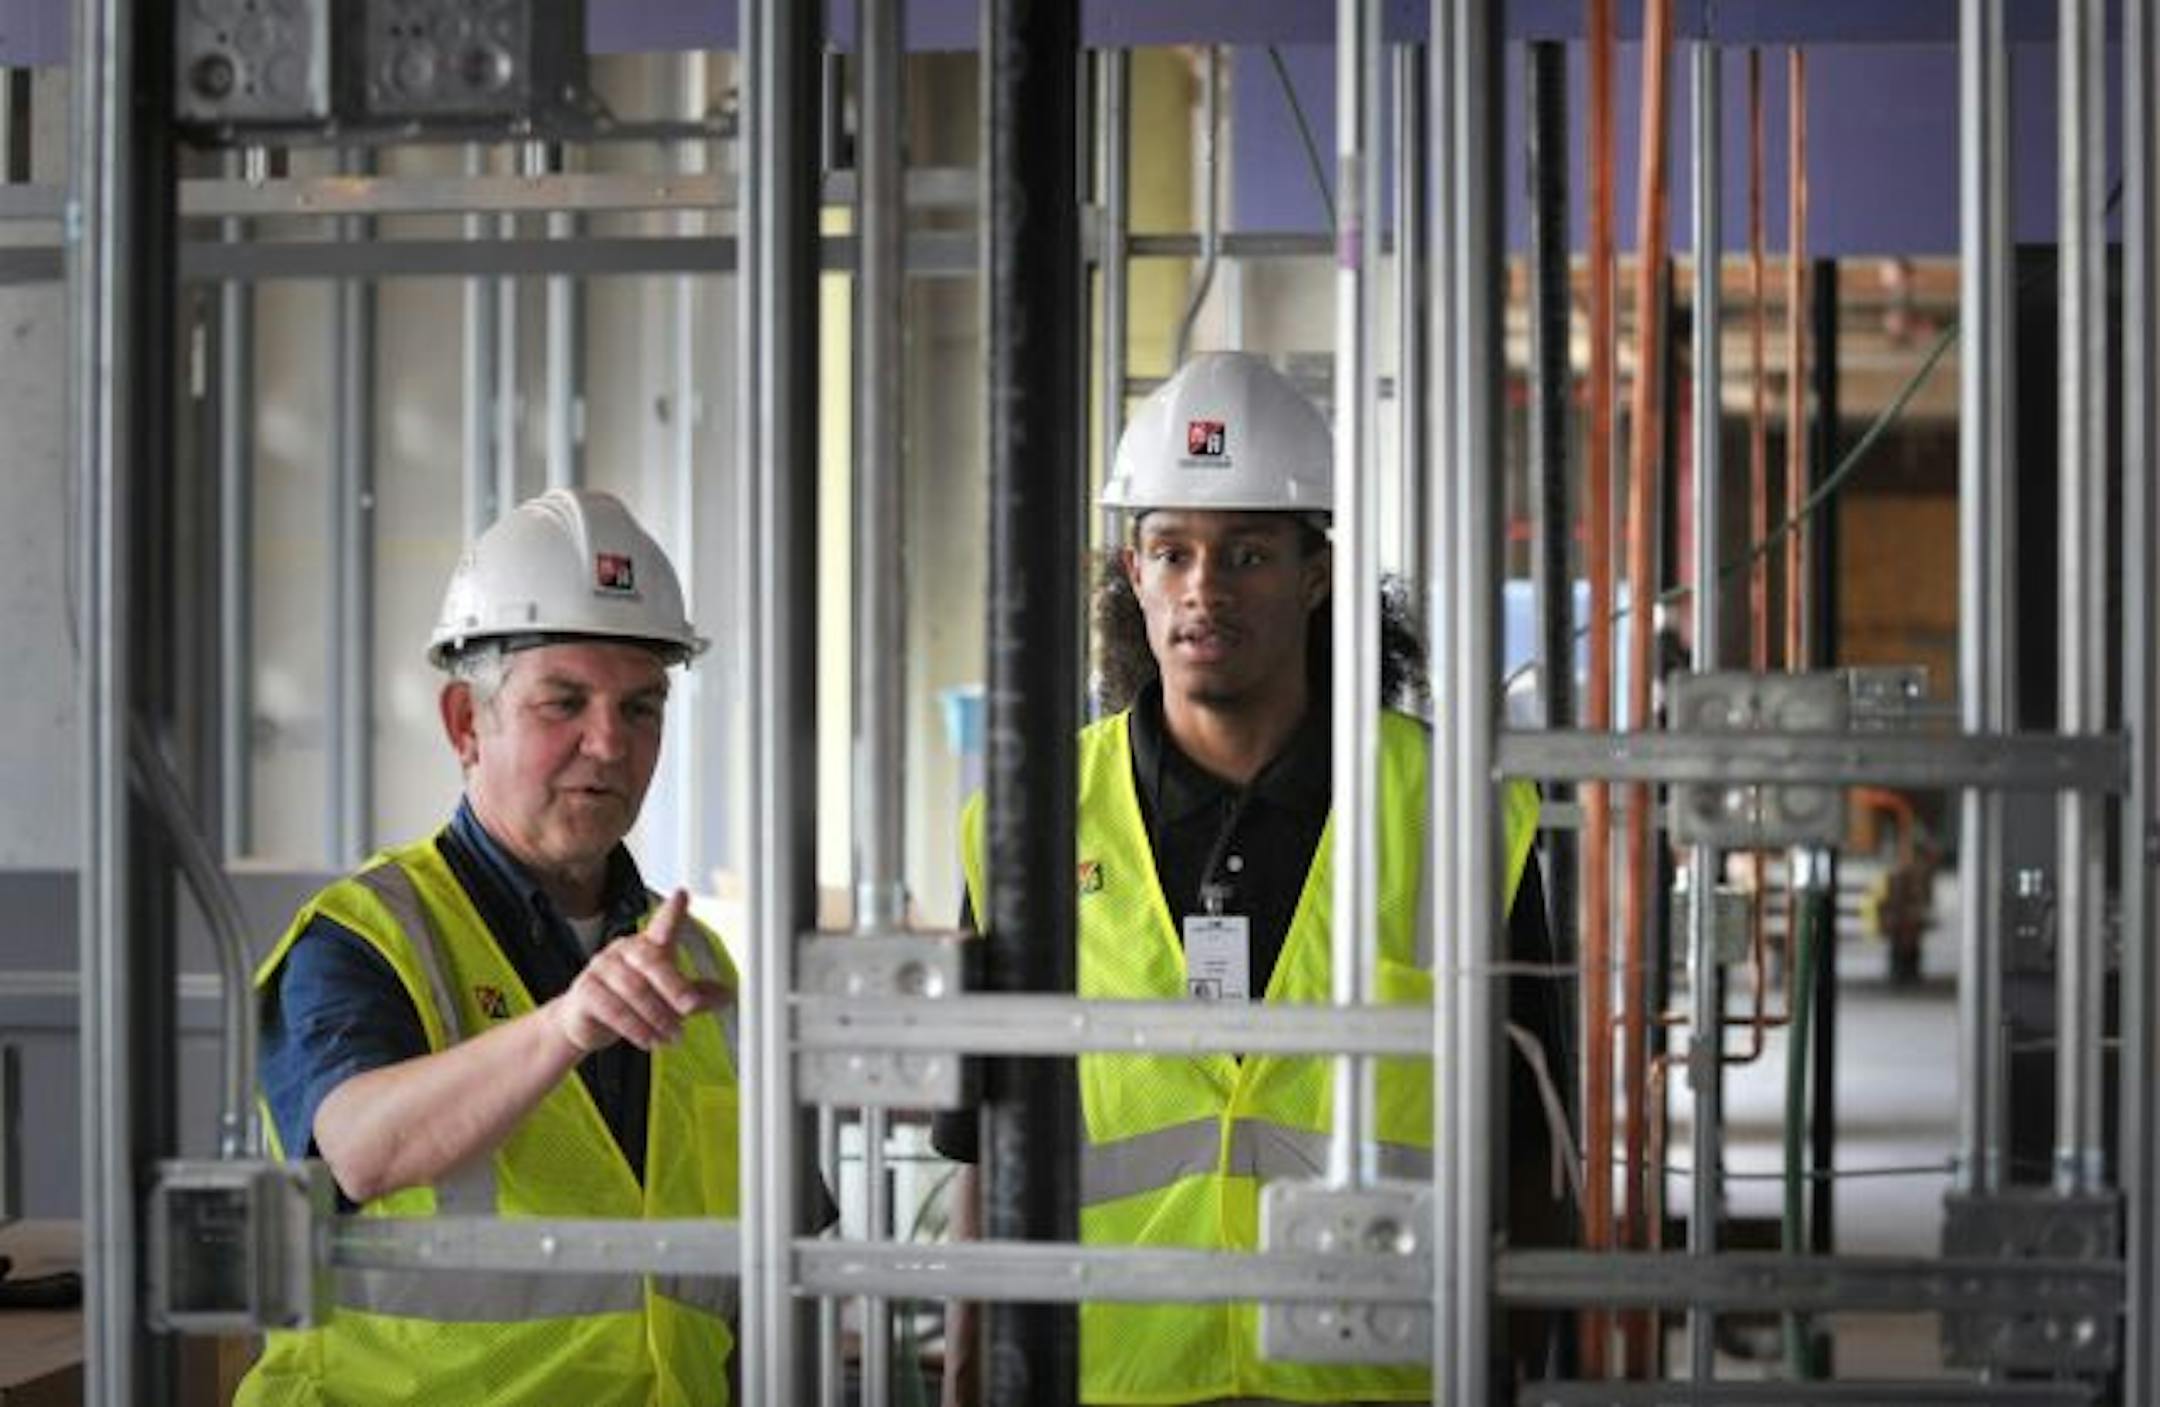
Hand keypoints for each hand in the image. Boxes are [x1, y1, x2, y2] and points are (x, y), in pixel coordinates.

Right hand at [546, 890, 731, 1054]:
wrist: (584, 1023)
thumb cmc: (628, 1001)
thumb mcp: (665, 998)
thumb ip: (694, 995)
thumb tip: (727, 995)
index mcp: (646, 946)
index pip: (660, 924)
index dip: (671, 912)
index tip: (681, 896)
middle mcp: (623, 951)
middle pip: (651, 960)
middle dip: (675, 986)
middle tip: (691, 1008)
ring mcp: (601, 969)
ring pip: (634, 990)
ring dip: (657, 1017)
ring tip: (672, 1035)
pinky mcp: (585, 992)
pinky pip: (613, 1010)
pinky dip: (636, 1028)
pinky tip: (649, 1040)